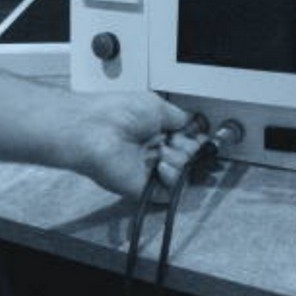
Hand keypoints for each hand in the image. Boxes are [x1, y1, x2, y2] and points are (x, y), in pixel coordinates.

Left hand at [62, 92, 202, 200]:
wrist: (94, 130)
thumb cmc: (117, 112)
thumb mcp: (157, 105)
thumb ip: (181, 117)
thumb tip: (197, 123)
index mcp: (157, 130)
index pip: (188, 139)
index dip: (196, 138)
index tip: (200, 135)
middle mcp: (155, 149)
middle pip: (190, 156)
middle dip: (189, 147)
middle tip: (175, 141)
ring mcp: (150, 170)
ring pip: (184, 172)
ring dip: (179, 160)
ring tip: (161, 151)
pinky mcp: (145, 187)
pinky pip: (172, 190)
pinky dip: (172, 178)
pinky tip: (160, 166)